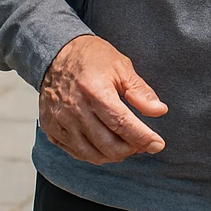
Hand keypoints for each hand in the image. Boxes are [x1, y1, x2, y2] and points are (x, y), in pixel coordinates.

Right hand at [39, 34, 167, 164]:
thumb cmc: (93, 59)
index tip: (158, 145)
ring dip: (115, 155)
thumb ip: (140, 92)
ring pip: (92, 153)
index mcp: (94, 91)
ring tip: (128, 146)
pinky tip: (107, 146)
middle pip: (108, 144)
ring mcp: (60, 122)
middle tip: (143, 143)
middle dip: (131, 149)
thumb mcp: (122, 67)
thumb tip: (159, 111)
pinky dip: (95, 154)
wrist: (57, 55)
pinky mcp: (51, 129)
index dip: (142, 138)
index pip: (122, 123)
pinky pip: (77, 152)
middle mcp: (74, 109)